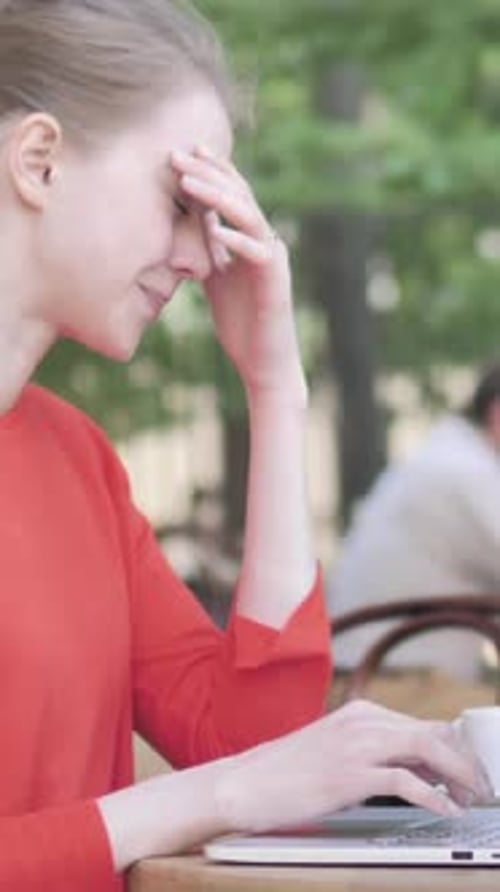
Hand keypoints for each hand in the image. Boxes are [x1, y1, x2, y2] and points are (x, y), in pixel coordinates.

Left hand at [170, 147, 306, 400]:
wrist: (264, 363)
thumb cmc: (241, 324)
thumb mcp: (216, 278)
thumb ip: (208, 250)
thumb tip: (190, 223)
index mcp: (250, 240)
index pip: (233, 195)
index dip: (212, 170)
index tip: (185, 151)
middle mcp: (265, 243)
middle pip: (240, 196)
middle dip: (209, 173)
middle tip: (177, 155)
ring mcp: (272, 260)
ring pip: (249, 217)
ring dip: (219, 198)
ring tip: (189, 183)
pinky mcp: (275, 283)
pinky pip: (258, 254)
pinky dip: (236, 241)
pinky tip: (214, 229)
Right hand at [214, 700, 492, 833]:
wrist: (245, 783)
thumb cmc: (288, 772)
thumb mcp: (337, 752)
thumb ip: (376, 753)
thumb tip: (421, 771)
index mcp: (361, 712)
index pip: (424, 724)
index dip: (455, 748)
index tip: (470, 772)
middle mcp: (362, 721)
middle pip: (434, 732)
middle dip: (464, 761)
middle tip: (480, 787)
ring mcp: (356, 745)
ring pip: (427, 749)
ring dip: (458, 775)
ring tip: (472, 797)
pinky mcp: (349, 774)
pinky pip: (405, 781)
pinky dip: (433, 796)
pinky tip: (445, 809)